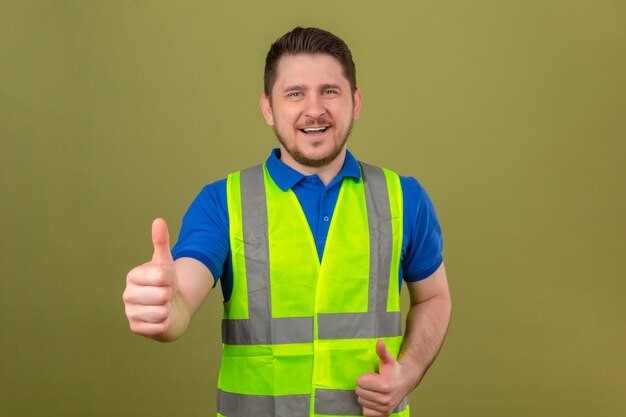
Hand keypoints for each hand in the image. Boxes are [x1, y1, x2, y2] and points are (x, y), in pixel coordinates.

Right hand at [123, 218, 177, 337]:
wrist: (170, 309)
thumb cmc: (166, 284)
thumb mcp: (165, 263)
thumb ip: (161, 242)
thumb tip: (159, 220)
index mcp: (132, 276)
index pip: (161, 276)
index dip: (170, 280)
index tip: (165, 281)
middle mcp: (127, 295)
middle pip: (162, 296)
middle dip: (169, 296)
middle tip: (165, 295)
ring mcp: (130, 313)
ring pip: (162, 312)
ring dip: (168, 310)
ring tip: (163, 306)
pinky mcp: (136, 328)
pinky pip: (159, 326)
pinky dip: (165, 323)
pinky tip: (160, 319)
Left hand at [355, 340, 411, 416]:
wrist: (406, 381)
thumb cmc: (394, 370)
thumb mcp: (388, 359)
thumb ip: (382, 351)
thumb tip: (380, 342)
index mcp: (384, 385)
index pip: (359, 382)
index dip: (364, 377)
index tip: (373, 376)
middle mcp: (385, 398)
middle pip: (359, 392)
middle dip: (363, 386)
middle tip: (373, 382)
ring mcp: (385, 407)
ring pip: (361, 402)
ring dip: (365, 396)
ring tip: (374, 390)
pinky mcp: (385, 413)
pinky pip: (366, 412)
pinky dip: (368, 406)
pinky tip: (374, 399)